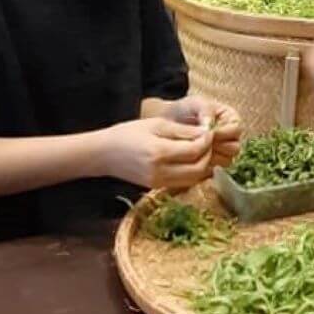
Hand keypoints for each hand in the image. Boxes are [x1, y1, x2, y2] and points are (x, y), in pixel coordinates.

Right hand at [99, 117, 214, 189]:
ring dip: (203, 166)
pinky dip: (192, 173)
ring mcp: (158, 183)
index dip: (207, 141)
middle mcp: (160, 171)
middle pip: (199, 169)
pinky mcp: (156, 188)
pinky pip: (183, 183)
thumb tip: (206, 132)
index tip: (209, 131)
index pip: (195, 151)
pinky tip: (190, 160)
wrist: (103, 154)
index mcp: (159, 152)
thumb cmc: (127, 133)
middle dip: (208, 154)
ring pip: (194, 179)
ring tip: (200, 150)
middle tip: (207, 141)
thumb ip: (182, 130)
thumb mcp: (156, 125)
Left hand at [162, 96, 241, 167]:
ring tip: (197, 150)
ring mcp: (223, 152)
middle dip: (219, 146)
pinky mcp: (213, 163)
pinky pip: (215, 169)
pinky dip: (205, 165)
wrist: (170, 120)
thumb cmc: (186, 109)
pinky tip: (194, 158)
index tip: (209, 132)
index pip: (237, 129)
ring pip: (227, 161)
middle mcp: (231, 137)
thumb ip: (206, 111)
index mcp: (232, 120)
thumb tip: (210, 126)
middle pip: (235, 148)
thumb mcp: (196, 103)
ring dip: (213, 157)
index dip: (224, 132)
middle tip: (202, 143)